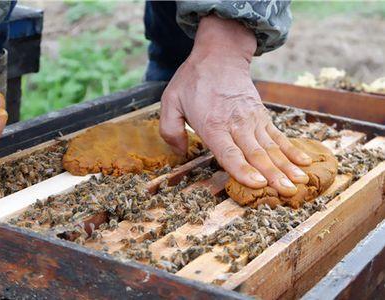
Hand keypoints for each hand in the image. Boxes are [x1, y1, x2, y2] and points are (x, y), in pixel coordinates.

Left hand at [160, 15, 311, 195]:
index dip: (243, 170)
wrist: (220, 55)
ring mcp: (252, 120)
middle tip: (286, 192)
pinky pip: (278, 136)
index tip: (258, 184)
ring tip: (299, 182)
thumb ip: (170, 129)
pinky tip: (304, 162)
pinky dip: (292, 150)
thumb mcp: (170, 101)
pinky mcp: (261, 116)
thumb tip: (181, 152)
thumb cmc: (193, 80)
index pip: (229, 153)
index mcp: (212, 125)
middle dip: (272, 175)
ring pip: (271, 147)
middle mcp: (236, 124)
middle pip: (256, 154)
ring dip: (286, 166)